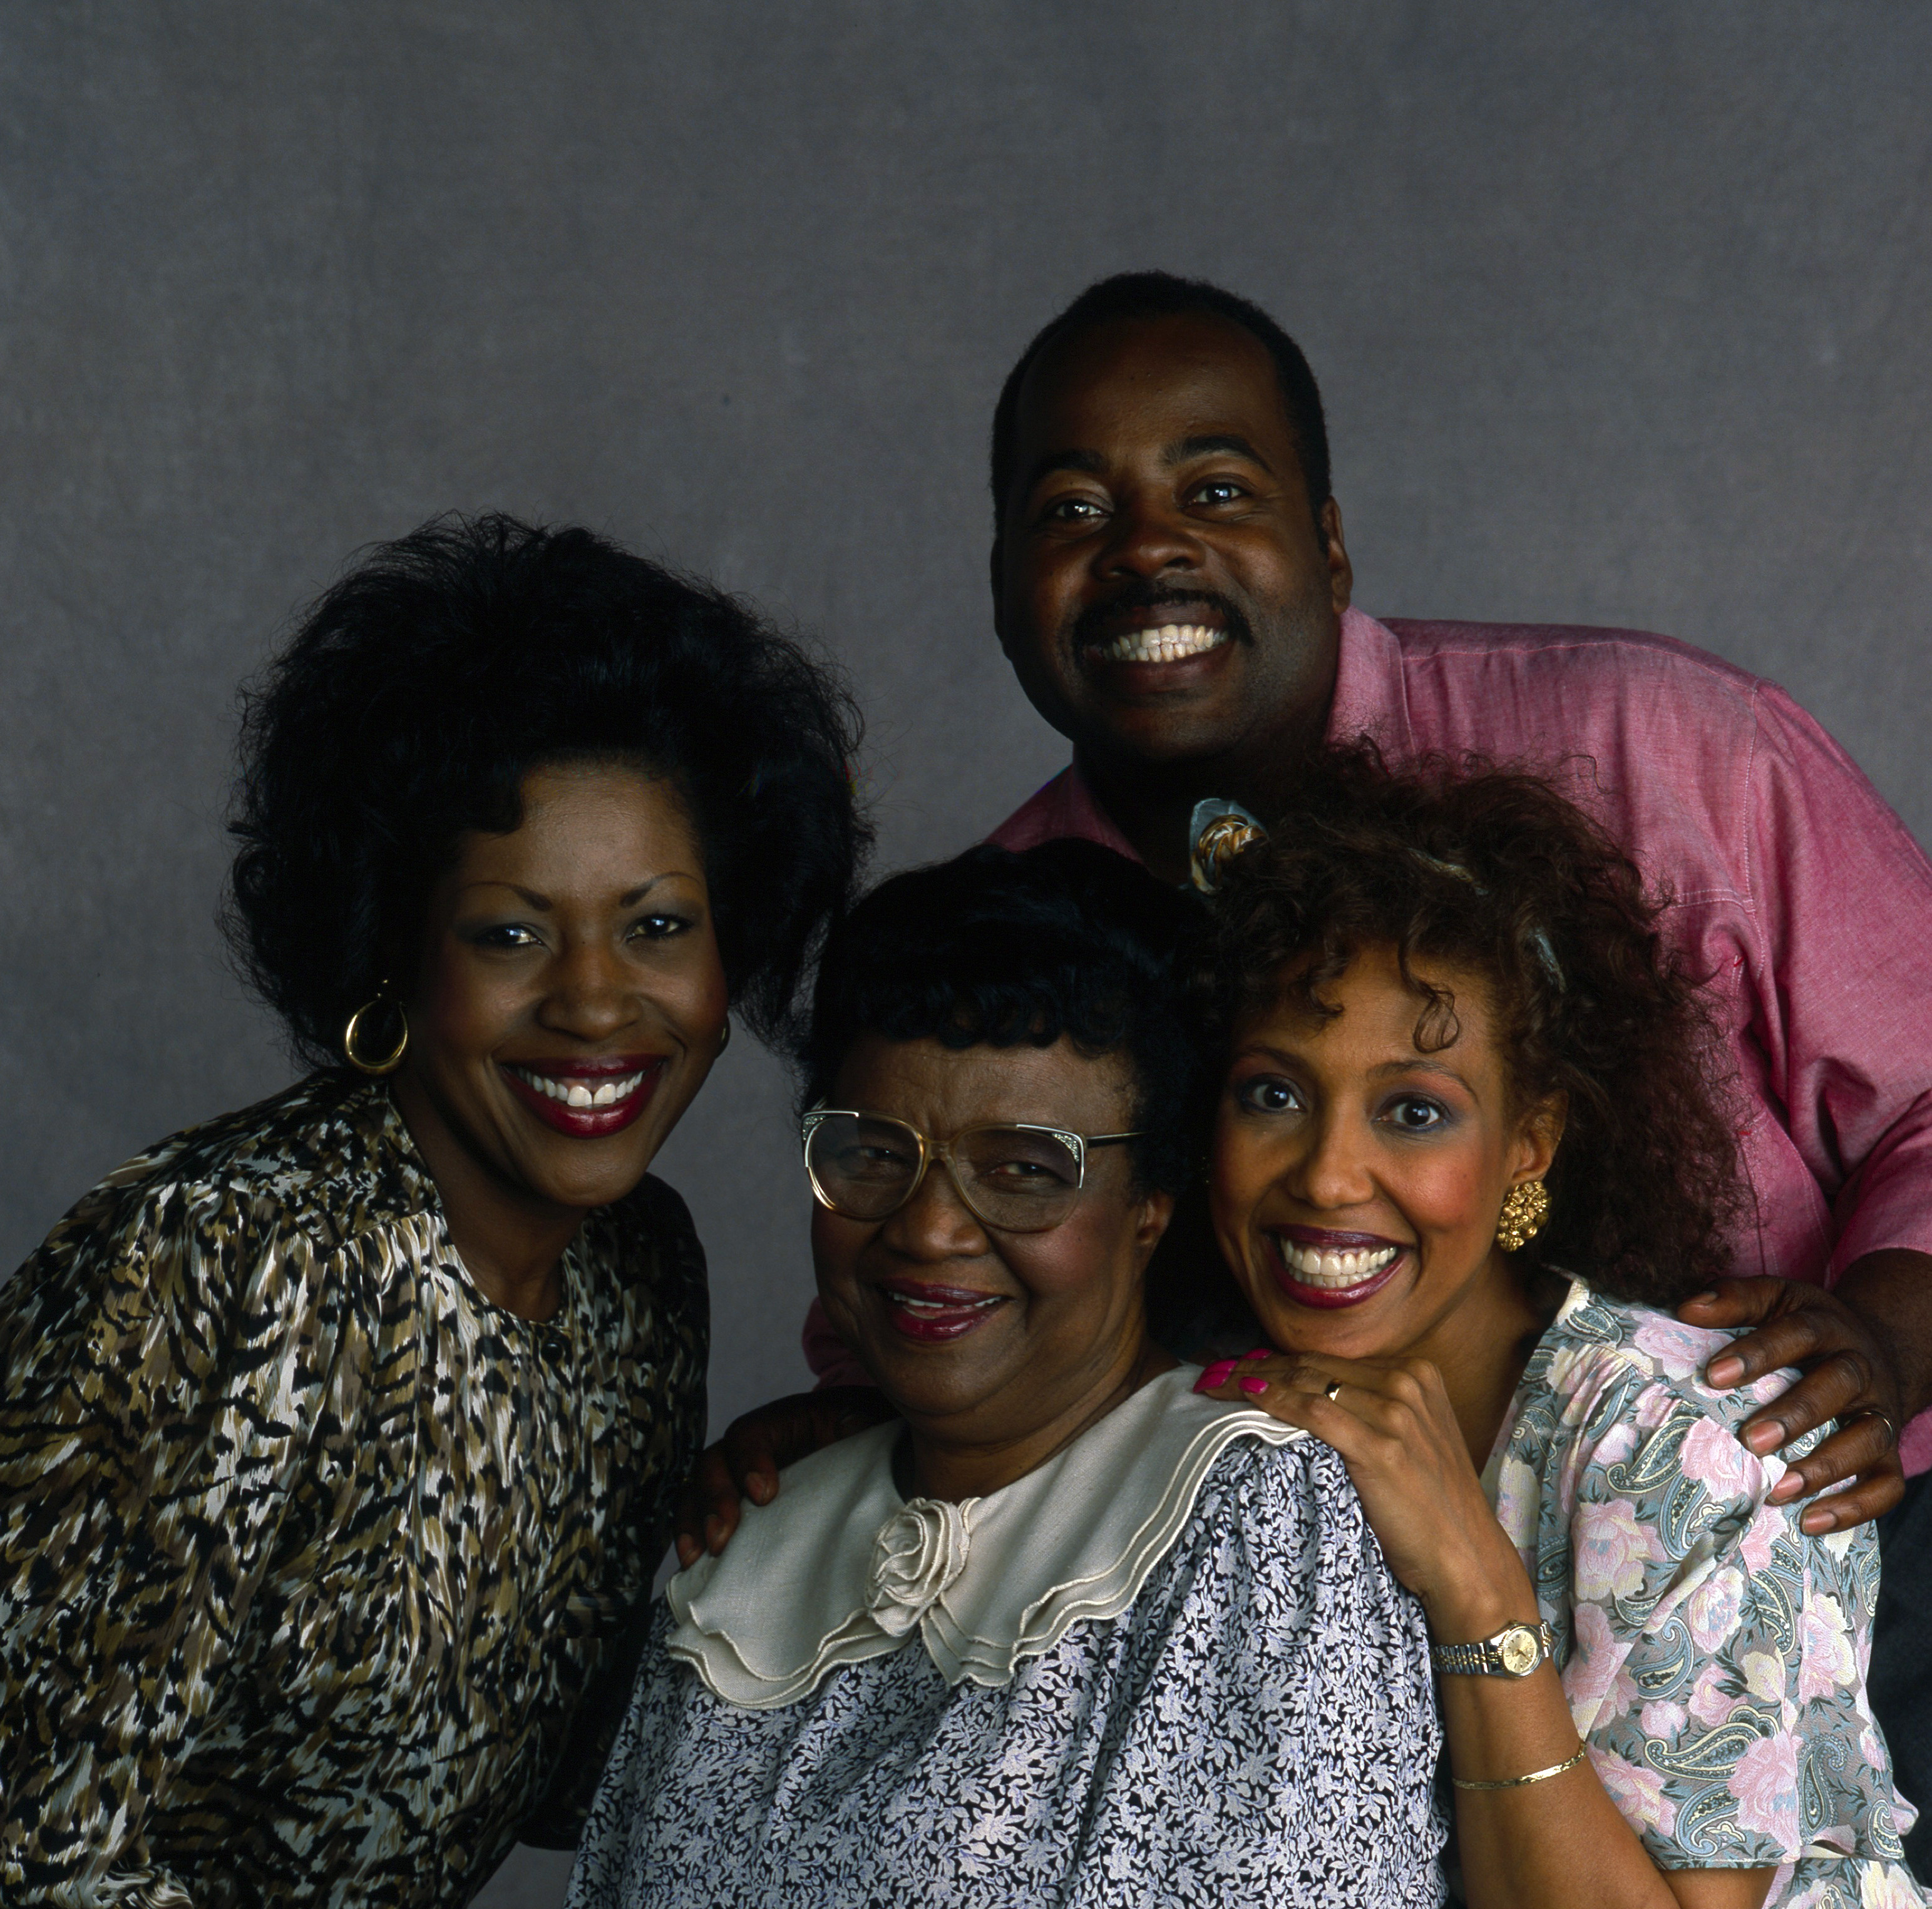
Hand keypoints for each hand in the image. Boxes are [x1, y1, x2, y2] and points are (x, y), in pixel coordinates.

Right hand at [671, 1386, 895, 1568]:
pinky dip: (693, 1534)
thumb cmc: (879, 1434)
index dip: (750, 1459)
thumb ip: (876, 1434)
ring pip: (703, 1486)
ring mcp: (746, 1472)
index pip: (754, 1431)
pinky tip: (692, 1563)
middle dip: (714, 1498)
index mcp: (792, 1420)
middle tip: (723, 1537)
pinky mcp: (746, 1504)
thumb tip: (905, 1464)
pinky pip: (706, 1513)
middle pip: (717, 1459)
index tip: (764, 1494)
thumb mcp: (877, 1425)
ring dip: (694, 1520)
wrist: (883, 1446)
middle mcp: (761, 1444)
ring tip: (696, 1555)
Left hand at [1194, 1350, 1532, 1634]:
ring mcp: (1397, 1412)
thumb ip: (1369, 1408)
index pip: (1328, 1360)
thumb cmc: (1430, 1506)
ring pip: (1306, 1383)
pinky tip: (1245, 1398)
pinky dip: (1274, 1402)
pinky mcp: (1382, 1446)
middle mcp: (1407, 1382)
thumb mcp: (1408, 1439)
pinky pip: (1313, 1413)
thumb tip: (1300, 1390)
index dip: (1276, 1359)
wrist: (1466, 1559)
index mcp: (1416, 1373)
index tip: (1237, 1364)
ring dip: (1252, 1381)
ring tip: (1214, 1386)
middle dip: (1255, 1366)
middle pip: (1312, 1366)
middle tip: (1213, 1372)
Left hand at [1678, 1270, 1907, 1533]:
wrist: (1877, 1346)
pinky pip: (1887, 1484)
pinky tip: (1810, 1521)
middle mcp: (1859, 1367)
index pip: (1796, 1333)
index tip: (1713, 1375)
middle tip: (1751, 1440)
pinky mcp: (1889, 1451)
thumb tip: (1685, 1309)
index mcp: (1826, 1325)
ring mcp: (1878, 1411)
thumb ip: (1733, 1299)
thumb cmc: (1804, 1326)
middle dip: (1795, 1414)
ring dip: (1825, 1467)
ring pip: (1867, 1438)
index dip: (1757, 1352)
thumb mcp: (1773, 1298)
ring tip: (1779, 1489)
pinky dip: (1855, 1507)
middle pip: (1837, 1385)